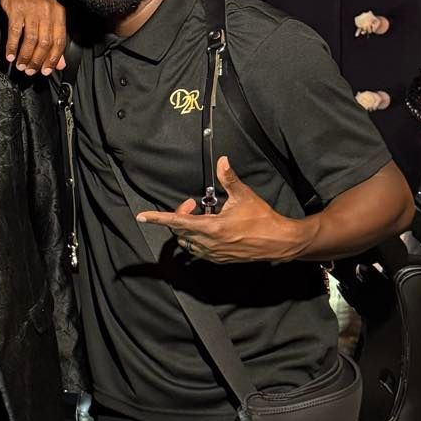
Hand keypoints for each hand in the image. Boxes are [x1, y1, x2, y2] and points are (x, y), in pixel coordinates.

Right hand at [0, 0, 65, 74]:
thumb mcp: (46, 16)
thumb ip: (54, 39)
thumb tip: (60, 63)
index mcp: (58, 12)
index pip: (59, 41)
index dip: (53, 59)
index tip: (46, 71)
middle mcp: (47, 10)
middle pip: (45, 42)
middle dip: (37, 60)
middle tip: (30, 71)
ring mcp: (31, 8)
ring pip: (31, 39)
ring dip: (24, 56)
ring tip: (20, 66)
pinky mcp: (16, 8)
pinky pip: (15, 32)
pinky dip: (12, 46)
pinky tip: (10, 55)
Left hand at [137, 156, 310, 264]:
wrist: (279, 242)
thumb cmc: (262, 219)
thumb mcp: (244, 196)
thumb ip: (228, 179)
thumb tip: (222, 161)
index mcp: (211, 227)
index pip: (176, 221)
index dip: (157, 218)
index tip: (142, 217)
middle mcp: (208, 243)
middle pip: (179, 231)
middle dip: (179, 216)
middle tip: (193, 203)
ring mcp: (213, 254)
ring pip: (187, 242)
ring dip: (187, 228)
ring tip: (202, 216)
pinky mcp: (219, 259)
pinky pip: (198, 251)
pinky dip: (196, 238)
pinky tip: (209, 228)